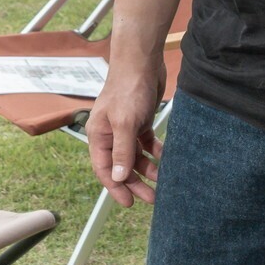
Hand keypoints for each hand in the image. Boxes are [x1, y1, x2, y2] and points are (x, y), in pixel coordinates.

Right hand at [86, 60, 163, 206]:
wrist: (142, 61)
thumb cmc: (128, 88)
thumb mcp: (125, 123)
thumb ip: (122, 152)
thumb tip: (119, 178)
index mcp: (99, 135)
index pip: (104, 169)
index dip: (115, 188)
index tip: (128, 203)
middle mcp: (110, 134)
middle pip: (122, 166)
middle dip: (136, 183)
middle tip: (152, 198)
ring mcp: (126, 128)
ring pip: (136, 156)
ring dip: (148, 169)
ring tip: (163, 181)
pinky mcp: (140, 120)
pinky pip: (147, 143)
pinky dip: (156, 152)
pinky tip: (166, 158)